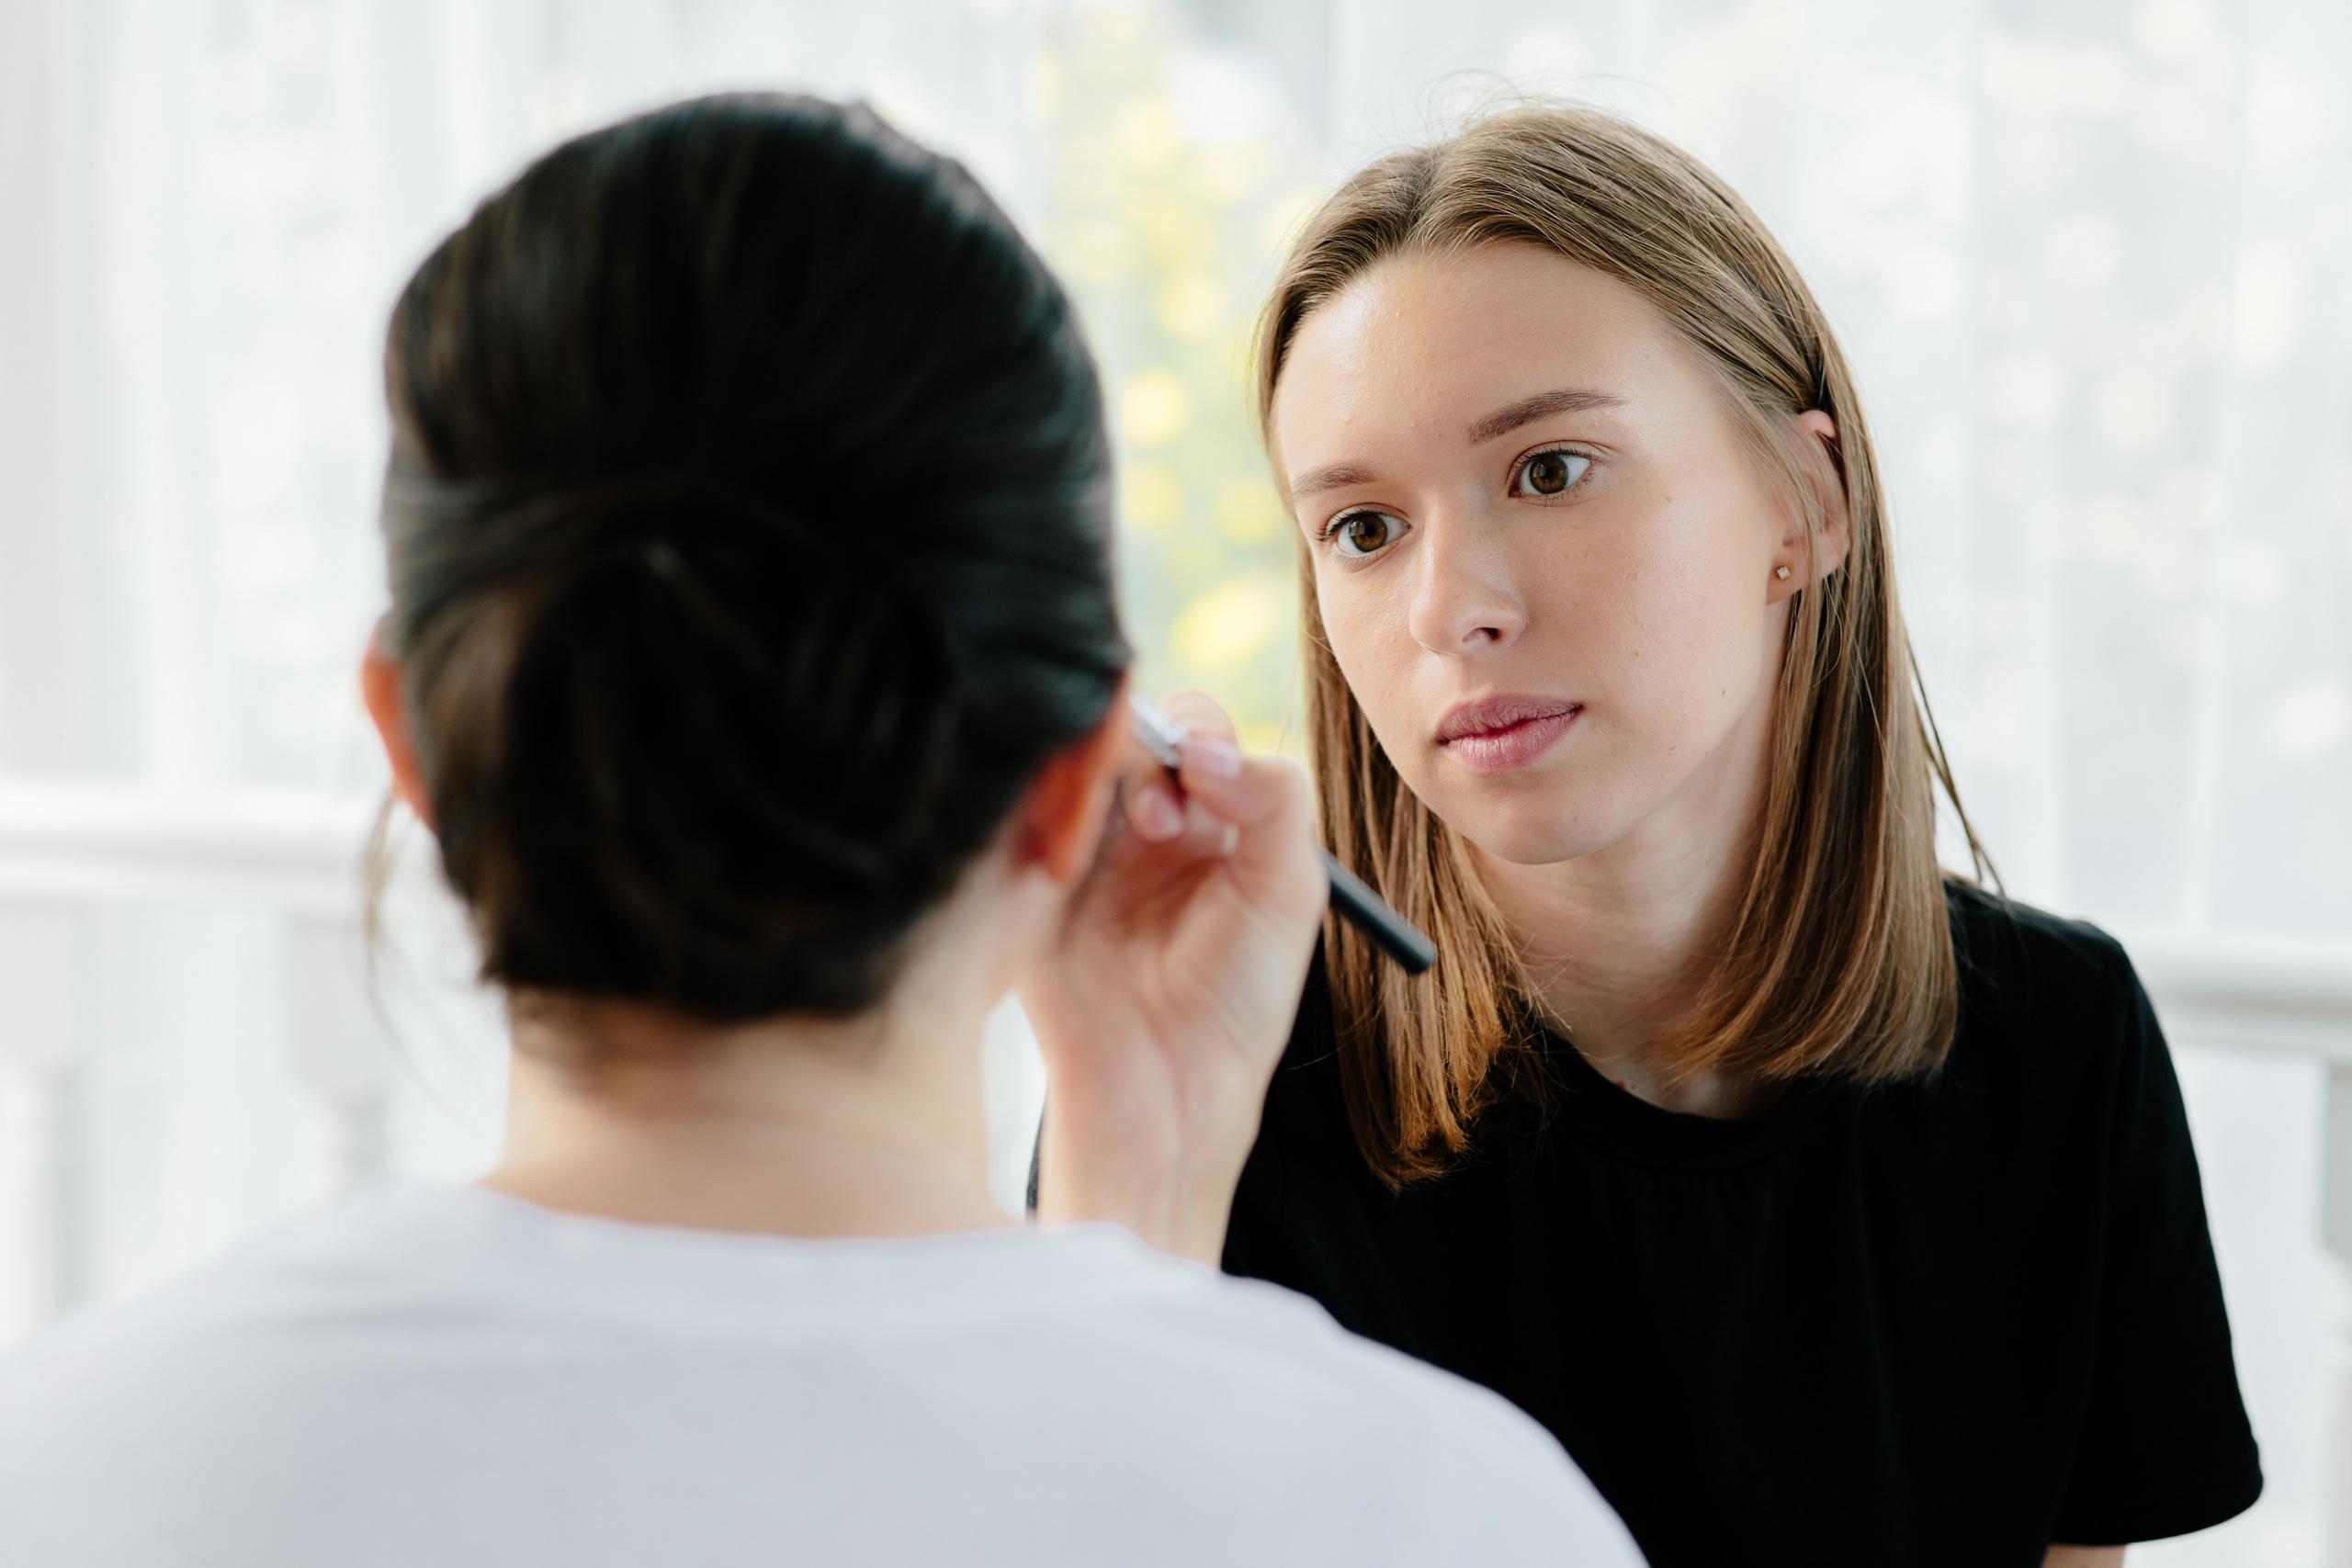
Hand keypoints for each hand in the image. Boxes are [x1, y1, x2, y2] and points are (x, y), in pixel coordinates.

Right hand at [1019, 692, 1325, 1262]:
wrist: (1163, 1089)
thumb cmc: (1237, 1001)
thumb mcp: (1288, 892)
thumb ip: (1274, 799)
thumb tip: (1205, 749)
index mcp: (1211, 822)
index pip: (1194, 733)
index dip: (1195, 738)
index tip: (1203, 777)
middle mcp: (1141, 827)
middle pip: (1126, 735)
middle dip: (1146, 762)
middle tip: (1160, 823)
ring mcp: (1080, 850)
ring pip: (1070, 764)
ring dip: (1095, 781)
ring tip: (1123, 841)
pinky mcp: (1026, 880)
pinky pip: (1019, 810)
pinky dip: (1043, 808)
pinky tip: (1067, 856)